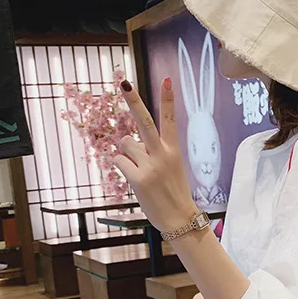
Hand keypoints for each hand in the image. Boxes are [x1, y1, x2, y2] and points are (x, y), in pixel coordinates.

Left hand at [114, 78, 196, 233]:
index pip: (171, 120)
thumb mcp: (171, 169)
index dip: (168, 99)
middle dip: (133, 100)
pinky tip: (134, 178)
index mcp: (173, 150)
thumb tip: (128, 143)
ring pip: (125, 144)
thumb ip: (153, 152)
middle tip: (123, 82)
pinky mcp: (138, 178)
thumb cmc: (173, 194)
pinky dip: (121, 166)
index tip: (167, 79)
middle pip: (144, 121)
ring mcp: (150, 166)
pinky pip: (119, 161)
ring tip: (139, 170)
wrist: (179, 219)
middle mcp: (162, 154)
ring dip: (126, 153)